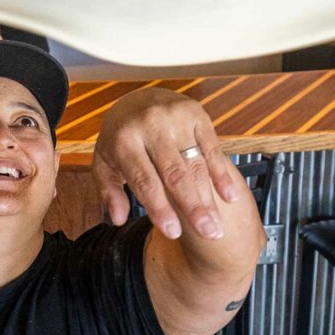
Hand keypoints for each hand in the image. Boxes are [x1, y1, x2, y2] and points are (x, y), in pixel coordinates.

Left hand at [92, 88, 243, 240]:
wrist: (136, 98)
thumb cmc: (119, 140)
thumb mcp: (104, 163)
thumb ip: (109, 192)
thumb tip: (116, 220)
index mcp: (124, 139)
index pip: (144, 179)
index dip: (159, 207)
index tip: (173, 234)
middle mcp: (150, 125)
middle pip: (174, 173)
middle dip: (192, 206)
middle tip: (208, 235)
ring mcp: (175, 117)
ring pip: (195, 164)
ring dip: (209, 197)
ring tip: (217, 227)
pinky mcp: (196, 113)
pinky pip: (212, 147)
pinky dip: (221, 173)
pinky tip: (230, 197)